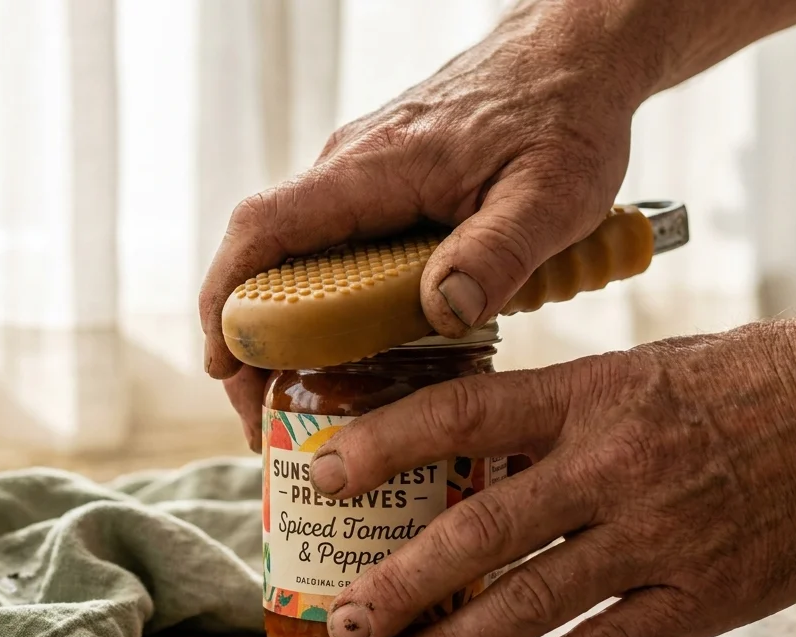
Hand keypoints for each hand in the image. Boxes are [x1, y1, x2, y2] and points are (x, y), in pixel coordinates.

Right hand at [199, 0, 652, 449]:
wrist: (573, 57)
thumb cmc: (565, 115)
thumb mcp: (553, 193)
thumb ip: (498, 252)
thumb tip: (442, 313)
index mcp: (375, 168)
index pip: (265, 229)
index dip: (227, 299)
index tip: (222, 365)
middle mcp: (351, 169)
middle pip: (266, 259)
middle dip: (252, 345)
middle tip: (268, 421)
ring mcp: (363, 178)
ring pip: (300, 259)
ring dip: (289, 332)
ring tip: (304, 404)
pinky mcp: (384, 189)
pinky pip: (335, 251)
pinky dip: (327, 307)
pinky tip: (355, 355)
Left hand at [310, 316, 795, 636]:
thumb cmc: (754, 377)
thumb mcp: (646, 364)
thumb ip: (566, 408)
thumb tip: (477, 442)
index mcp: (596, 393)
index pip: (466, 413)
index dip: (387, 444)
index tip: (326, 473)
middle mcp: (615, 464)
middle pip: (482, 530)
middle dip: (402, 581)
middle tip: (344, 618)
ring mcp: (660, 534)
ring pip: (532, 600)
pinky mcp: (705, 594)